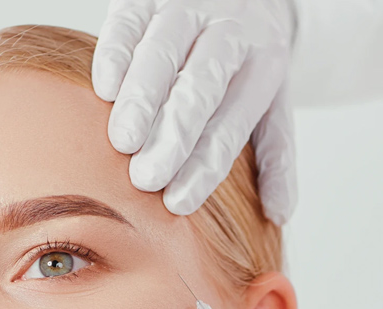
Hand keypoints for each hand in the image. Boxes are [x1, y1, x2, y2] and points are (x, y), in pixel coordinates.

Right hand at [92, 0, 297, 224]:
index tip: (176, 202)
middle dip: (173, 135)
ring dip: (141, 100)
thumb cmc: (247, 65)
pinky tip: (104, 89)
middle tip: (146, 178)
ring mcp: (189, 8)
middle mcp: (230, 34)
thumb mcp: (273, 105)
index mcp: (264, 66)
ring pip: (162, 54)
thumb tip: (278, 214)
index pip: (231, 125)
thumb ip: (275, 157)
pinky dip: (116, 54)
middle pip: (200, 88)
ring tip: (122, 141)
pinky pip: (129, 23)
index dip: (204, 166)